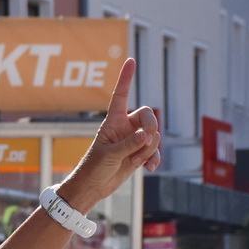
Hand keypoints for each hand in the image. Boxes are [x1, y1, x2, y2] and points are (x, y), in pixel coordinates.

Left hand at [59, 58, 161, 210]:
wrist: (94, 187)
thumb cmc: (93, 168)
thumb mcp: (109, 155)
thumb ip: (129, 144)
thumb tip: (147, 135)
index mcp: (113, 121)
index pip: (121, 95)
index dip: (125, 79)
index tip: (130, 61)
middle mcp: (125, 127)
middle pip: (148, 115)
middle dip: (151, 127)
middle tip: (145, 141)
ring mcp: (134, 140)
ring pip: (154, 135)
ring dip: (149, 149)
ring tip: (135, 161)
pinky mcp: (139, 153)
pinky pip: (155, 150)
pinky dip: (154, 158)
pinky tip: (150, 168)